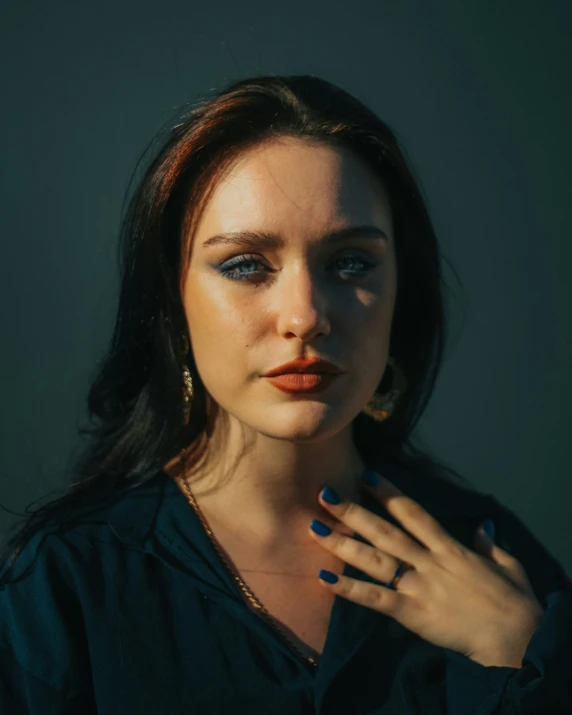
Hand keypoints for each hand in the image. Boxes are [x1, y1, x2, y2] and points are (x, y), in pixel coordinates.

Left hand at [308, 472, 544, 667]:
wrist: (517, 639)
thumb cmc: (515, 603)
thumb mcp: (508, 566)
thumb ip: (490, 545)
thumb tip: (485, 527)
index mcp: (450, 547)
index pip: (413, 513)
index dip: (388, 492)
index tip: (364, 475)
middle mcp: (428, 561)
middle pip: (384, 531)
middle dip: (352, 511)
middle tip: (324, 494)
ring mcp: (418, 586)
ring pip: (374, 560)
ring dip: (341, 544)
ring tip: (314, 529)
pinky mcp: (412, 613)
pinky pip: (375, 598)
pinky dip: (349, 589)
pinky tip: (325, 579)